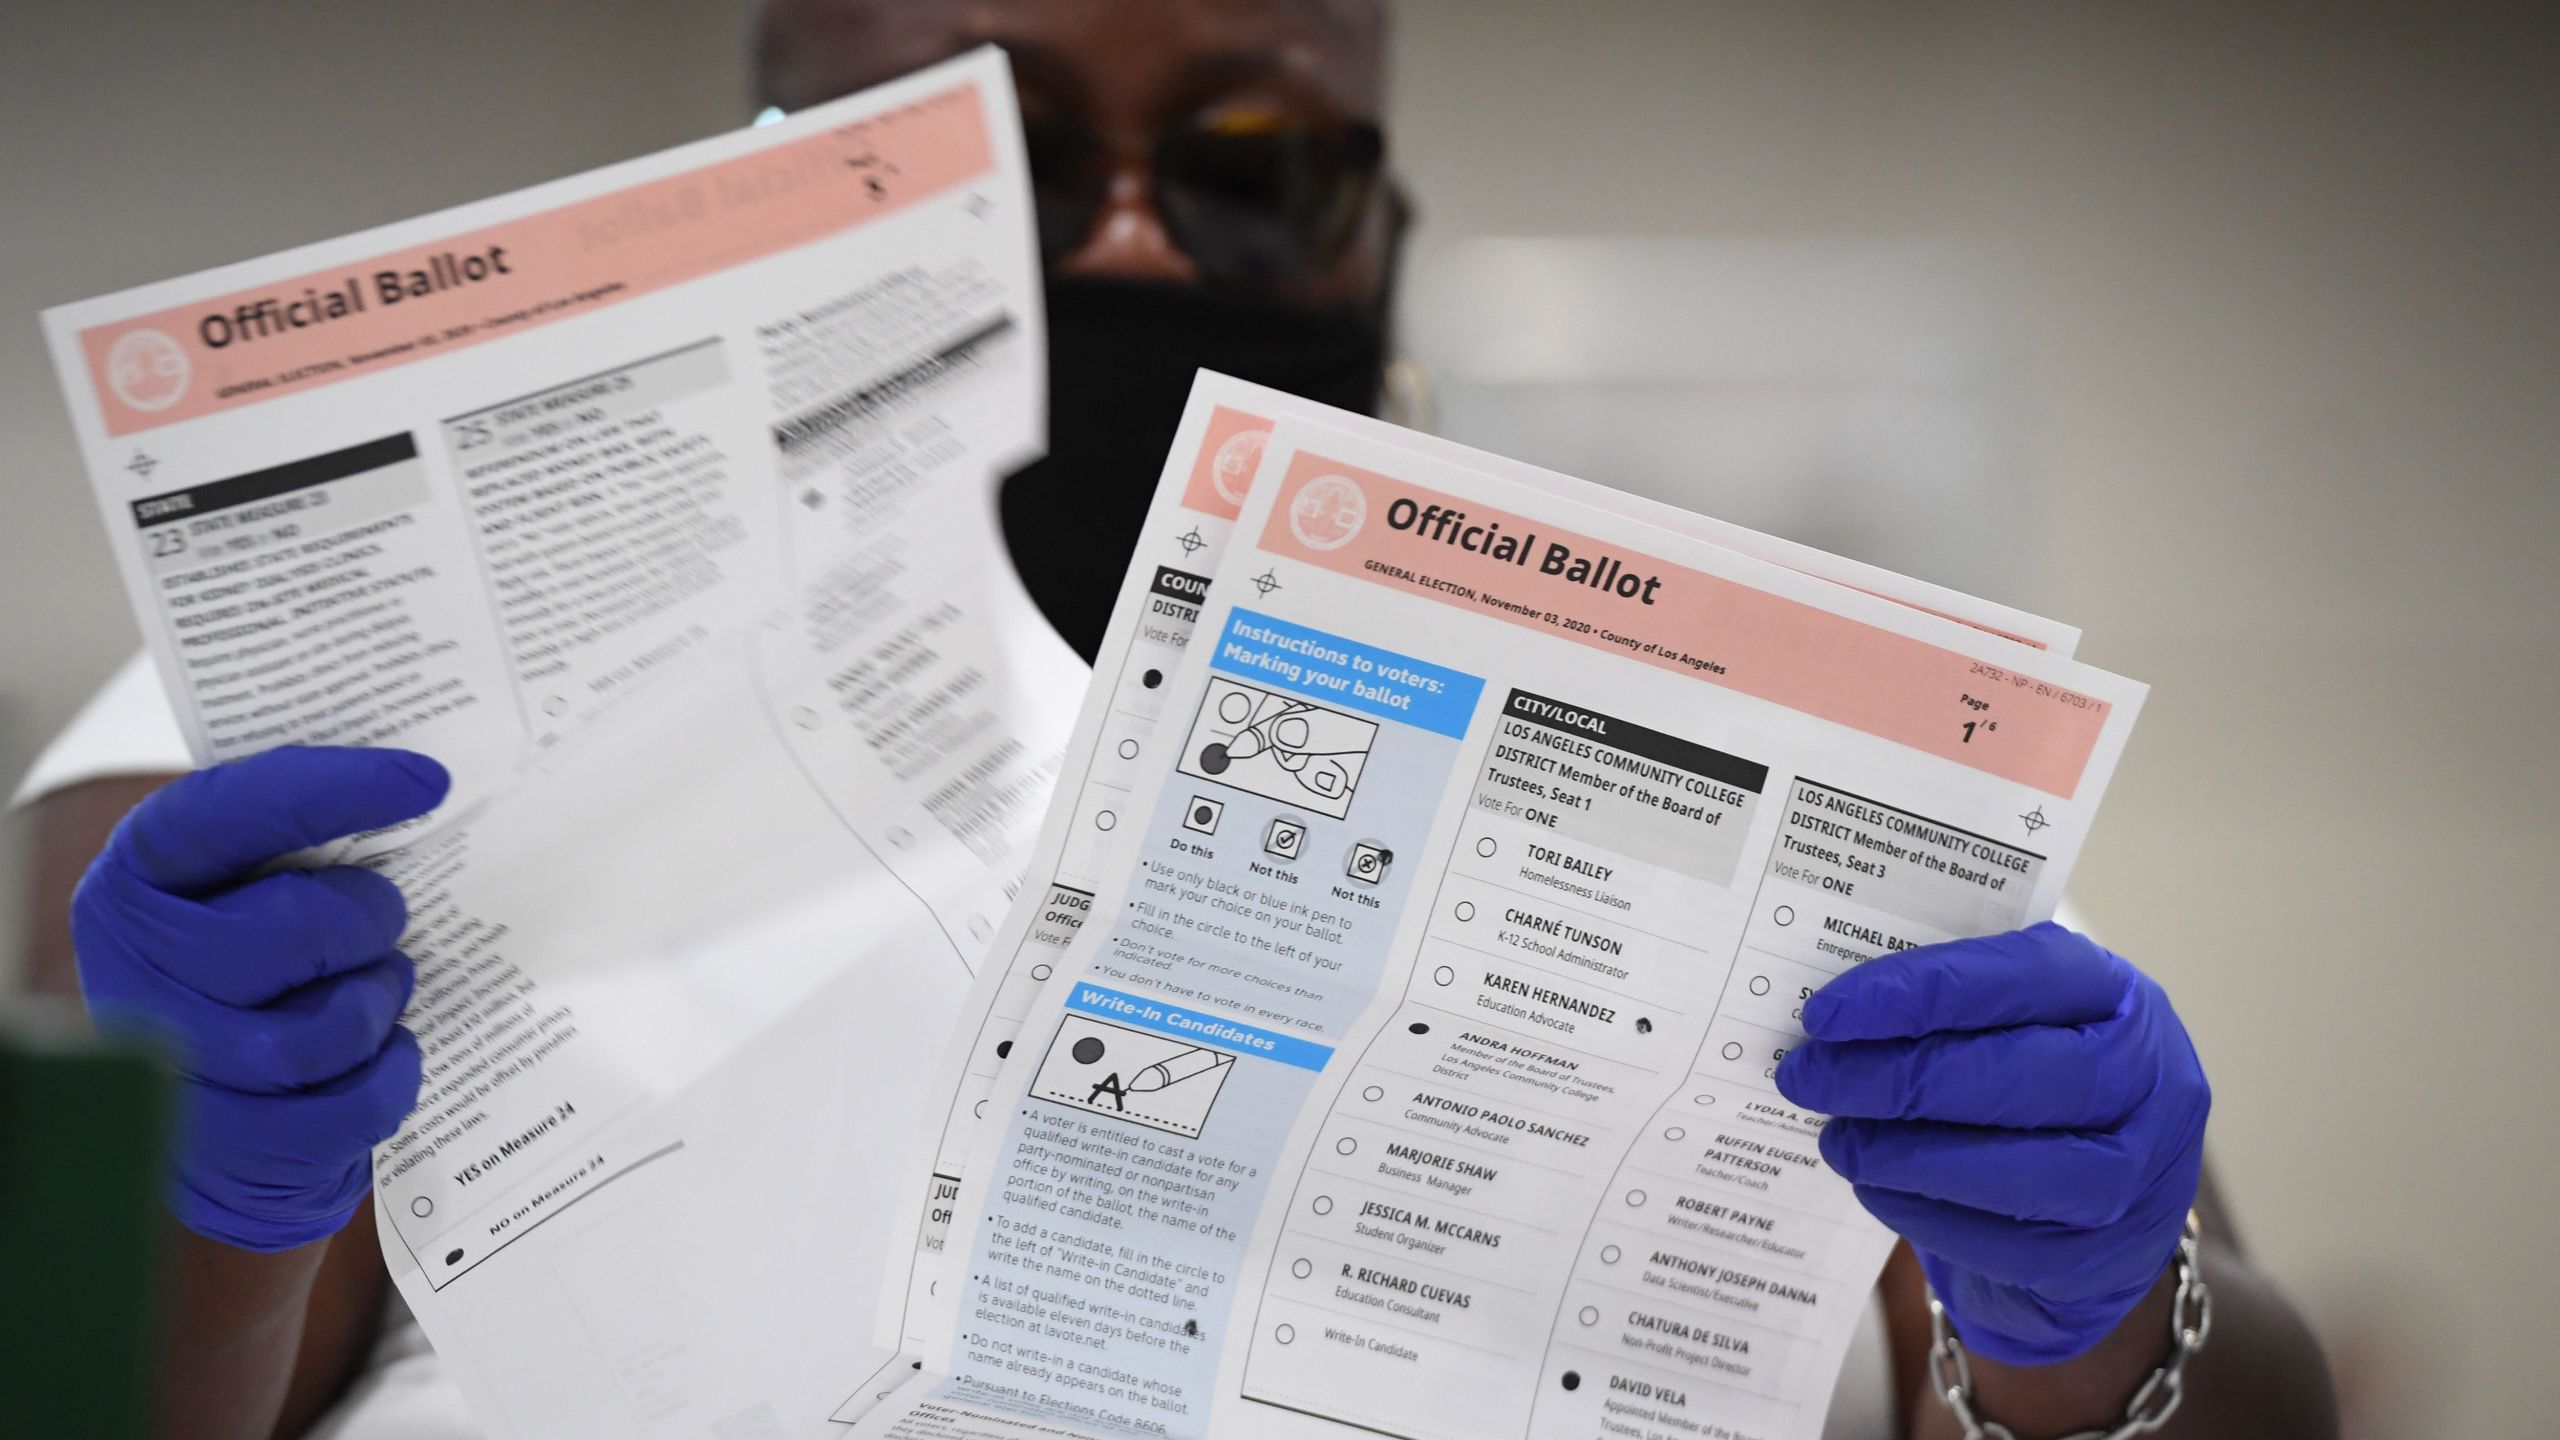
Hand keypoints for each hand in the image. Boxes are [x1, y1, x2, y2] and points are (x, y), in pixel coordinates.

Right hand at [71, 746, 449, 1251]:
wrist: (223, 1116)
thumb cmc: (256, 968)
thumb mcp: (251, 886)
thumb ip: (301, 840)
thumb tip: (421, 785)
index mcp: (141, 877)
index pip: (229, 813)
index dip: (329, 790)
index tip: (426, 781)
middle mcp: (136, 966)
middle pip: (294, 931)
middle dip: (368, 922)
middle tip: (388, 923)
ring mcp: (175, 1066)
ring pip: (318, 1032)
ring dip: (377, 1004)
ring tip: (384, 987)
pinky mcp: (229, 1147)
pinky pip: (345, 1108)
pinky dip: (389, 1077)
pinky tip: (388, 1053)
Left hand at [1773, 922, 2208, 1364]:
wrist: (2101, 1206)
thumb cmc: (2037, 1089)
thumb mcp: (2020, 1024)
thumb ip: (1953, 1006)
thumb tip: (1837, 1013)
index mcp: (2118, 997)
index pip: (2016, 978)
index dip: (1914, 992)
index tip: (1825, 1012)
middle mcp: (2149, 1081)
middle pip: (2012, 1074)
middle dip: (1893, 1076)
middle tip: (1806, 1076)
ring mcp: (2138, 1176)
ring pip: (2012, 1166)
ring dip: (1901, 1153)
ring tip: (1835, 1137)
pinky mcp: (2103, 1258)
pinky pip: (2001, 1240)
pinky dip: (1921, 1210)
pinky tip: (1873, 1184)